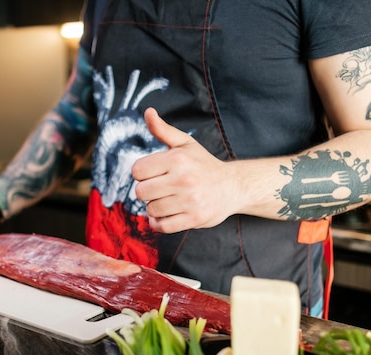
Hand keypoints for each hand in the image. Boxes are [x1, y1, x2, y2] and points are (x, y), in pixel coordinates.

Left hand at [132, 108, 237, 232]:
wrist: (233, 187)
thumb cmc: (203, 164)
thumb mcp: (184, 143)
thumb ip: (162, 129)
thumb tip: (148, 112)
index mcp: (177, 159)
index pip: (137, 171)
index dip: (142, 173)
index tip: (153, 173)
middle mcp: (183, 179)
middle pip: (140, 192)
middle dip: (147, 191)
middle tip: (159, 188)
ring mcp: (189, 201)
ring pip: (151, 209)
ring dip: (154, 207)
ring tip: (166, 200)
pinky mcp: (194, 219)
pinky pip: (162, 226)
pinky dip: (158, 222)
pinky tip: (164, 214)